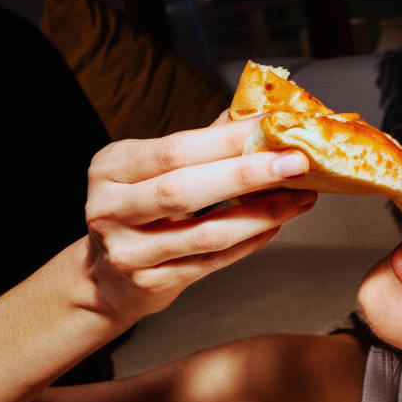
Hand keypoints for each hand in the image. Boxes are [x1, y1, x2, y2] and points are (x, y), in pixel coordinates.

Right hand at [83, 115, 315, 320]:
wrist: (102, 278)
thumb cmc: (135, 211)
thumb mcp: (148, 170)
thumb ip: (197, 146)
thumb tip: (254, 117)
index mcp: (111, 168)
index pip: (176, 149)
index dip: (229, 138)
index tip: (274, 126)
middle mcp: (111, 209)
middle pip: (186, 190)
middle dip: (248, 174)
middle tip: (296, 163)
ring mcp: (129, 252)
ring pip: (206, 233)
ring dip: (261, 213)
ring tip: (298, 198)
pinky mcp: (151, 284)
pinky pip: (212, 262)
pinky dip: (249, 241)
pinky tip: (275, 224)